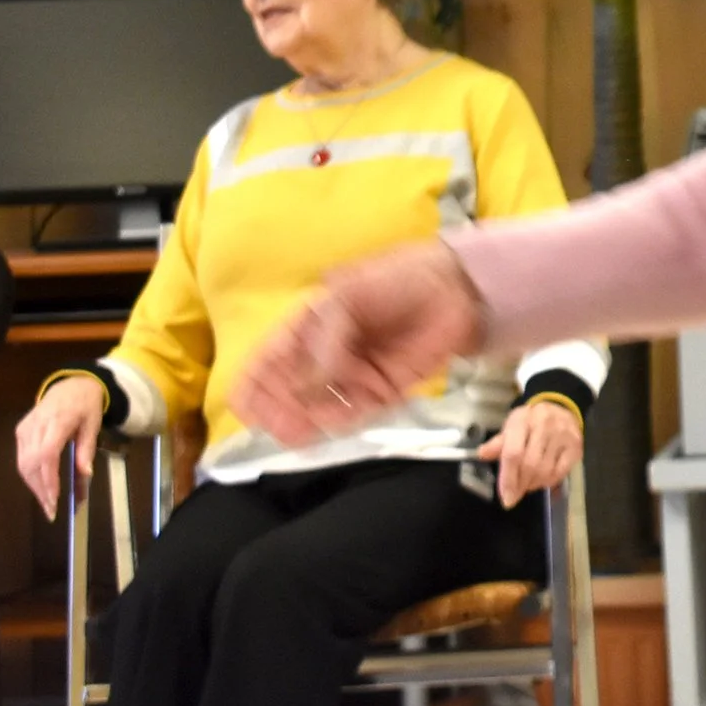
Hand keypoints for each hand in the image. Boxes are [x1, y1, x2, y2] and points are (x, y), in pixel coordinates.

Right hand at [15, 376, 106, 522]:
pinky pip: (22, 458)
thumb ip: (87, 450)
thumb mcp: (94, 424)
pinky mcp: (20, 431)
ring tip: (47, 504)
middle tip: (52, 510)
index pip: (47, 454)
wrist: (71, 385)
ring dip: (34, 486)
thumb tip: (85, 476)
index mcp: (58, 421)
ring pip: (23, 464)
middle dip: (40, 490)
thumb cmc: (86, 405)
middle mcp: (36, 425)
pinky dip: (30, 475)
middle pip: (31, 464)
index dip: (48, 479)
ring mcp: (25, 428)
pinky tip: (41, 487)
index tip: (54, 499)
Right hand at [229, 239, 485, 445]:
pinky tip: (338, 419)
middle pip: (283, 398)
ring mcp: (349, 379)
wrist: (453, 287)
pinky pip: (353, 416)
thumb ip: (325, 341)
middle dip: (278, 414)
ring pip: (315, 413)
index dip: (252, 392)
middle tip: (284, 426)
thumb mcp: (347, 297)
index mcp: (303, 331)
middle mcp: (320, 360)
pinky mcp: (380, 394)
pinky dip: (342, 421)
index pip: (261, 368)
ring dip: (308, 423)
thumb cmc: (394, 279)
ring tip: (307, 426)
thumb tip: (304, 389)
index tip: (252, 411)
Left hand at [479, 400, 583, 506]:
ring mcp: (563, 435)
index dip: (508, 478)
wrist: (561, 406)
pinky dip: (549, 482)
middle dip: (520, 485)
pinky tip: (542, 479)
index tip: (505, 497)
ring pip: (545, 471)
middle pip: (530, 465)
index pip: (513, 453)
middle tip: (514, 495)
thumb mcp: (511, 425)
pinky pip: (560, 473)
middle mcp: (545, 425)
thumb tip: (481, 454)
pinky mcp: (576, 446)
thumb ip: (498, 442)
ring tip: (527, 484)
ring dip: (533, 484)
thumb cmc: (530, 421)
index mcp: (523, 420)